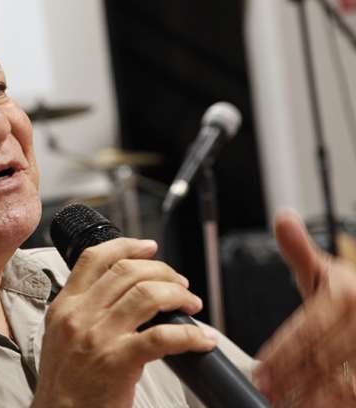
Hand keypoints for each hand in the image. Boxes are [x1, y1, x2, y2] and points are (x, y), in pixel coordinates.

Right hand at [32, 238, 216, 407]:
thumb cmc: (66, 382)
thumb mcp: (61, 335)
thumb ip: (83, 310)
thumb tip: (123, 293)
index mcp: (65, 305)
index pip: (95, 258)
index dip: (127, 246)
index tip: (149, 247)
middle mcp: (80, 315)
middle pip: (128, 272)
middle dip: (163, 271)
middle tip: (180, 284)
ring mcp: (99, 336)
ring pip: (148, 296)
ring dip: (178, 295)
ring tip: (191, 305)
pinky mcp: (119, 361)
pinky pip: (164, 338)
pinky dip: (190, 336)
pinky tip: (202, 340)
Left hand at [254, 211, 355, 405]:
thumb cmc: (351, 293)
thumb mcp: (325, 270)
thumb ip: (299, 250)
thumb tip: (282, 218)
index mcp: (348, 295)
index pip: (307, 330)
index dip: (281, 353)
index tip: (260, 370)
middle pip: (322, 358)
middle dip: (291, 378)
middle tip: (266, 391)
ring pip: (345, 382)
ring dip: (316, 397)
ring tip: (287, 404)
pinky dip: (337, 402)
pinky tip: (317, 407)